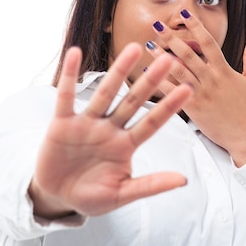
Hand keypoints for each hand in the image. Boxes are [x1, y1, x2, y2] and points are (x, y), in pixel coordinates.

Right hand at [29, 42, 192, 218]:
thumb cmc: (91, 196)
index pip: (152, 124)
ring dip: (118, 71)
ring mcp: (86, 124)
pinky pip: (66, 96)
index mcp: (125, 146)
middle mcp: (109, 129)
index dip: (168, 107)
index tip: (188, 90)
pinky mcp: (62, 123)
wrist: (57, 197)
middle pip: (132, 102)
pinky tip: (75, 53)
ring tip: (132, 49)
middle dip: (150, 82)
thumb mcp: (121, 194)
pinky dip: (69, 76)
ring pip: (105, 93)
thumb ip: (149, 185)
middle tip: (169, 59)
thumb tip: (183, 180)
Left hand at [147, 11, 245, 165]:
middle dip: (172, 38)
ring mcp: (201, 94)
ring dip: (161, 57)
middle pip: (188, 54)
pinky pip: (173, 92)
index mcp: (224, 70)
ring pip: (178, 71)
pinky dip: (159, 82)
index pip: (208, 43)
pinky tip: (147, 73)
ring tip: (149, 45)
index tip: (185, 13)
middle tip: (158, 25)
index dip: (196, 27)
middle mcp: (211, 80)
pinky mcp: (193, 108)